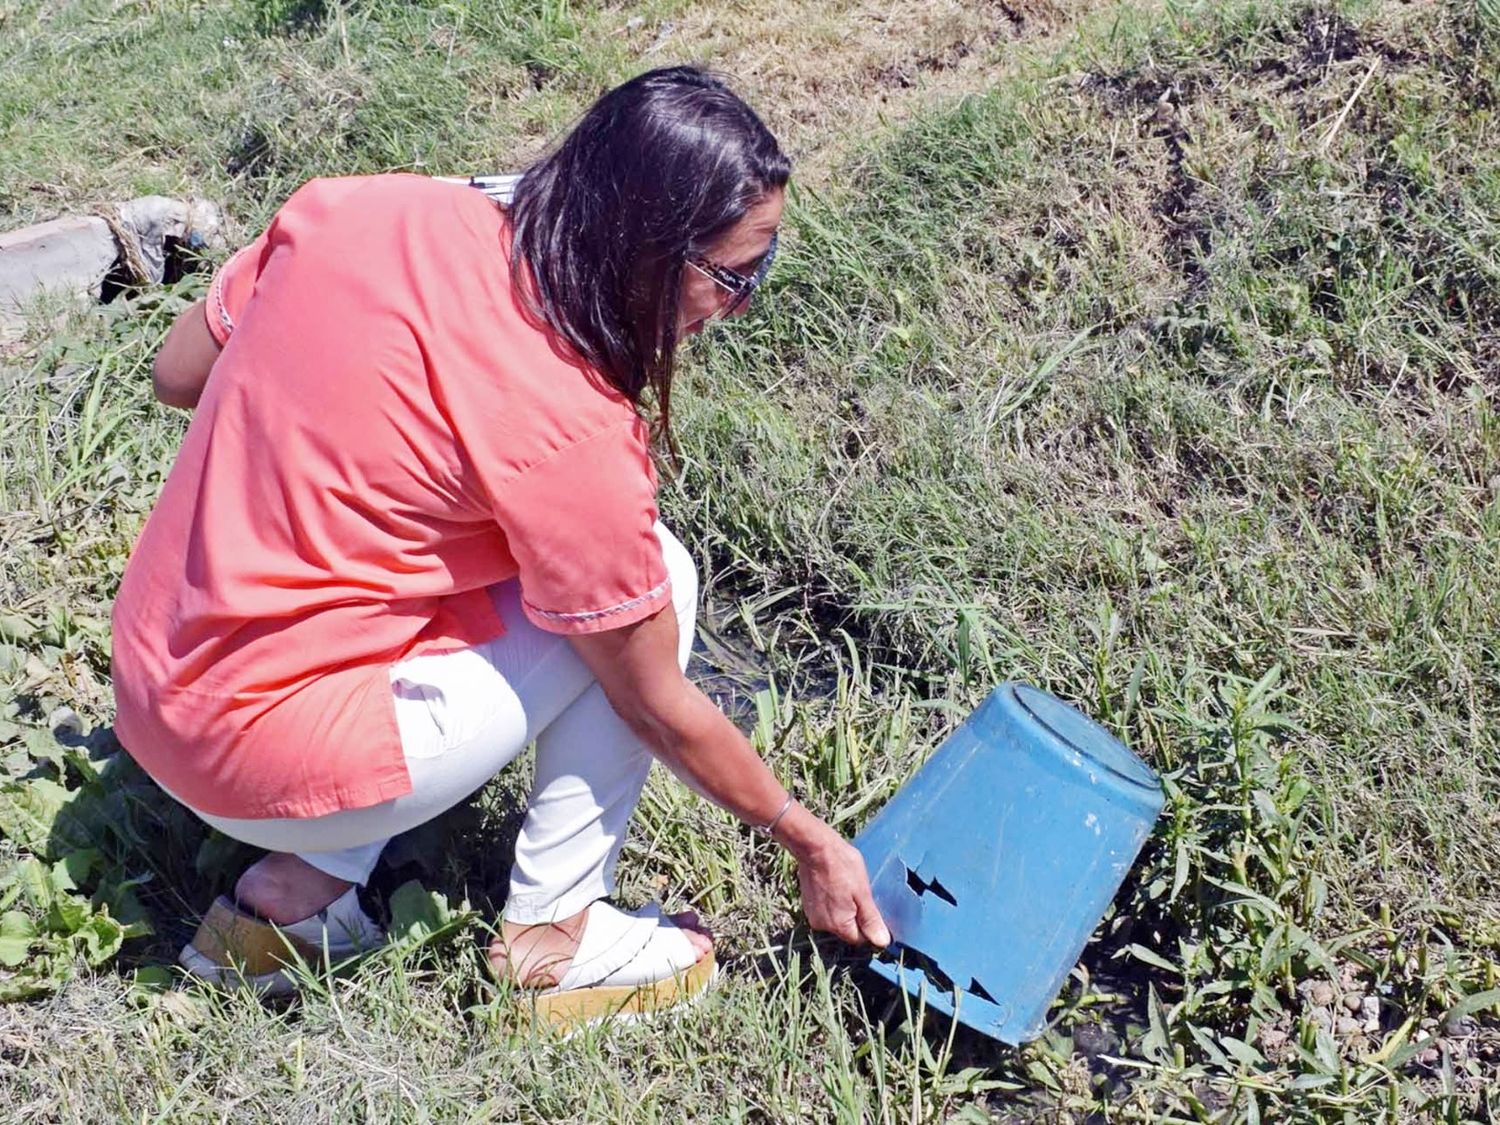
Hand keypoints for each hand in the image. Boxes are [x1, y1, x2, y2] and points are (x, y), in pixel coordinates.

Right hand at [793, 828, 890, 947]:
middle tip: (861, 894)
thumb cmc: (842, 865)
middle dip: (857, 916)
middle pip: (847, 930)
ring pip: (836, 920)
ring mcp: (813, 915)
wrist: (815, 847)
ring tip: (848, 888)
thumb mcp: (862, 892)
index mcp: (839, 925)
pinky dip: (833, 903)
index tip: (873, 908)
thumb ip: (871, 919)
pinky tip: (837, 886)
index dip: (870, 927)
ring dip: (845, 909)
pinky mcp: (807, 905)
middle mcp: (823, 925)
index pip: (860, 939)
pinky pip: (826, 911)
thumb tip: (882, 942)